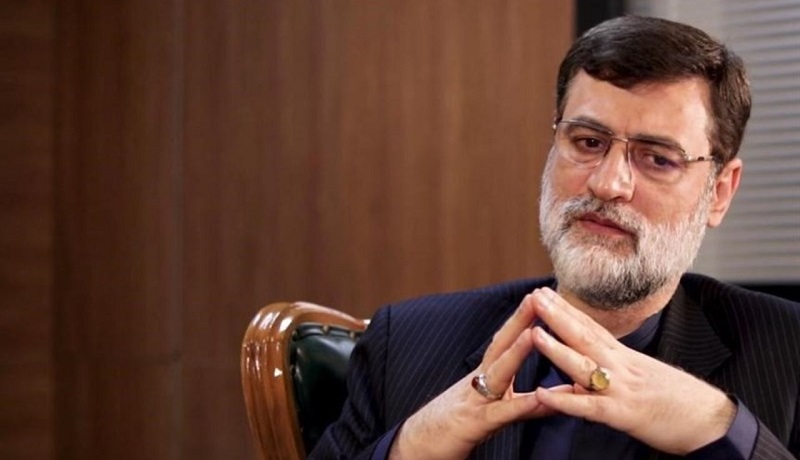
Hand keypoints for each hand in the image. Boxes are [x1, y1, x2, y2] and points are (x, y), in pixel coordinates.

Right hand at [389, 291, 571, 459]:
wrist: (418, 447)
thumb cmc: (455, 427)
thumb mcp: (492, 413)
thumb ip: (523, 405)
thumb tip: (553, 398)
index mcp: (484, 376)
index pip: (504, 342)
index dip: (521, 319)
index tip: (539, 296)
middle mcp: (478, 382)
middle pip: (500, 345)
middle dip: (519, 320)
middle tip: (537, 296)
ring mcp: (475, 400)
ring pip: (498, 372)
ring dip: (516, 352)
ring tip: (535, 333)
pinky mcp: (475, 425)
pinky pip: (501, 413)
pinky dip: (521, 404)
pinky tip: (540, 398)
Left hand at [529, 287, 735, 454]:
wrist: (711, 421)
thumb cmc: (677, 401)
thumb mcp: (641, 379)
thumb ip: (610, 374)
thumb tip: (582, 377)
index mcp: (624, 357)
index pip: (591, 327)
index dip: (567, 310)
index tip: (545, 293)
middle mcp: (621, 366)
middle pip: (585, 336)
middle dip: (557, 316)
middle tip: (533, 296)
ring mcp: (621, 389)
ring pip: (584, 366)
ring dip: (557, 350)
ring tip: (533, 333)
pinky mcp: (623, 414)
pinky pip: (589, 407)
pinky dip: (566, 401)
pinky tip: (543, 394)